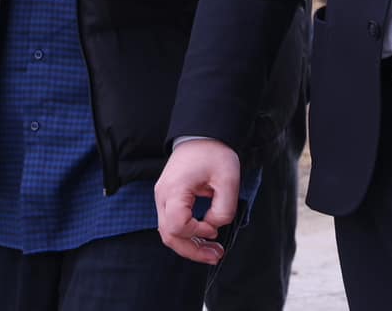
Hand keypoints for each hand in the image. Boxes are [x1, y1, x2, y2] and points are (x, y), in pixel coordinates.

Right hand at [155, 138, 240, 265]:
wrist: (200, 135)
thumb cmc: (213, 153)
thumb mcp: (228, 178)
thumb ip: (224, 208)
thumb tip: (213, 226)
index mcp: (175, 189)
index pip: (178, 225)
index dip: (197, 232)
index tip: (215, 229)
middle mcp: (163, 195)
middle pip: (169, 235)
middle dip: (193, 251)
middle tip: (216, 256)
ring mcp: (162, 197)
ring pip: (168, 233)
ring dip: (190, 246)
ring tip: (212, 252)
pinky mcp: (167, 199)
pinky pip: (172, 224)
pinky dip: (187, 235)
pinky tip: (203, 239)